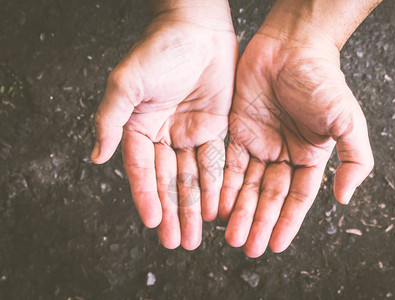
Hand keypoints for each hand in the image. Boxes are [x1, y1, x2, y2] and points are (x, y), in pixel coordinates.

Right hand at [91, 1, 237, 249]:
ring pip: (194, 178)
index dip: (146, 197)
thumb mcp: (127, 83)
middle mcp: (165, 136)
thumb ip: (110, 120)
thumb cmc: (160, 51)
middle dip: (174, 212)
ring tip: (196, 237)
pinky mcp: (216, 129)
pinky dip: (216, 186)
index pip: (142, 170)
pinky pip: (216, 163)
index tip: (152, 222)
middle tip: (177, 242)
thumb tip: (95, 157)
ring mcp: (192, 134)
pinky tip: (217, 209)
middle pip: (170, 182)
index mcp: (140, 128)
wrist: (199, 30)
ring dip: (195, 207)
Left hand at [219, 5, 373, 256]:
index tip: (274, 245)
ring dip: (239, 211)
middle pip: (268, 196)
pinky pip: (228, 163)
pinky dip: (223, 185)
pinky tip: (218, 206)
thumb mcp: (348, 121)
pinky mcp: (236, 131)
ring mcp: (258, 143)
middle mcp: (283, 154)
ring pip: (247, 185)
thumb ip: (354, 160)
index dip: (286, 222)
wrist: (291, 46)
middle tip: (246, 248)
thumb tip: (344, 198)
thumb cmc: (323, 80)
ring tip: (230, 236)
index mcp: (310, 157)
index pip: (296, 198)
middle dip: (258, 222)